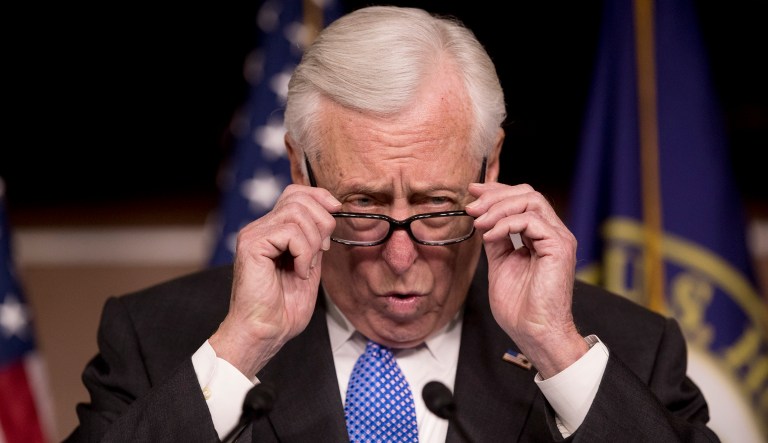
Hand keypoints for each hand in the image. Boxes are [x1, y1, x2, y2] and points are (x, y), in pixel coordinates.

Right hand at [209, 184, 340, 375]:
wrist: (266, 332)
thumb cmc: (284, 308)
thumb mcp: (309, 265)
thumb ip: (315, 239)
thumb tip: (330, 213)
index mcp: (272, 230)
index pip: (295, 193)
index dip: (320, 196)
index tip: (337, 212)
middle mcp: (259, 228)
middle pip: (299, 198)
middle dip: (322, 222)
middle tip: (320, 252)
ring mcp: (253, 234)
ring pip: (297, 213)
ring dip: (313, 242)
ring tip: (306, 267)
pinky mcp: (251, 245)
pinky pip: (289, 232)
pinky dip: (303, 253)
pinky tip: (298, 272)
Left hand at [466, 182, 586, 377]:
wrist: (534, 332)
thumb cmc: (520, 308)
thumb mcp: (500, 264)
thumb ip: (496, 240)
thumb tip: (482, 219)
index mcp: (541, 236)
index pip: (522, 200)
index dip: (496, 192)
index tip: (472, 193)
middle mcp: (553, 233)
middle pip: (528, 193)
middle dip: (495, 195)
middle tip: (471, 207)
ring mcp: (558, 238)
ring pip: (531, 200)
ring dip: (498, 208)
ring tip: (478, 222)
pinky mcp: (559, 247)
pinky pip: (531, 220)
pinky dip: (506, 224)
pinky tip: (490, 236)